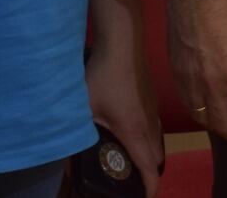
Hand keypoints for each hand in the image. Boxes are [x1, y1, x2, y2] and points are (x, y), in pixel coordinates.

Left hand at [86, 38, 163, 195]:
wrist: (123, 43)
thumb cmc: (103, 77)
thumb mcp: (85, 107)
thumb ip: (79, 130)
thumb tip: (68, 148)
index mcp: (134, 132)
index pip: (149, 169)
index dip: (149, 188)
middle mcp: (149, 125)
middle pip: (157, 159)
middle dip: (149, 174)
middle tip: (131, 179)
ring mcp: (153, 111)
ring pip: (158, 142)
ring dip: (149, 155)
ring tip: (130, 159)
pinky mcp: (152, 99)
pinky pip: (156, 127)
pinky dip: (149, 138)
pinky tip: (131, 130)